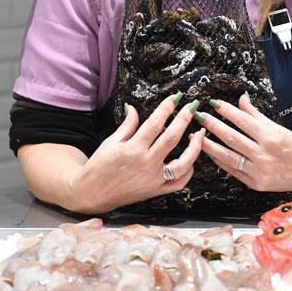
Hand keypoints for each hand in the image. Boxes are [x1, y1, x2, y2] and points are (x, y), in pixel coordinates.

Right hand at [70, 94, 204, 212]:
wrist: (92, 193)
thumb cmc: (100, 166)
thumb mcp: (110, 142)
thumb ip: (127, 125)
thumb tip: (132, 107)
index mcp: (133, 149)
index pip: (155, 124)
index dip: (167, 108)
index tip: (177, 97)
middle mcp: (146, 164)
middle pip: (172, 139)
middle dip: (185, 119)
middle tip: (193, 106)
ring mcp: (154, 179)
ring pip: (182, 163)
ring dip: (195, 148)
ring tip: (200, 134)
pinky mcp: (156, 191)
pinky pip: (179, 183)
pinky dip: (188, 171)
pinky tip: (191, 160)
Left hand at [196, 93, 291, 192]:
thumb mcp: (281, 129)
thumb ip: (257, 116)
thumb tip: (241, 100)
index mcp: (271, 137)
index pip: (242, 121)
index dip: (226, 111)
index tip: (213, 103)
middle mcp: (263, 154)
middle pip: (231, 137)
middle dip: (212, 125)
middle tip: (199, 116)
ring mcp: (258, 171)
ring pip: (227, 156)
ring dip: (210, 145)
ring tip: (198, 136)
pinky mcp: (256, 184)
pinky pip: (233, 171)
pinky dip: (220, 161)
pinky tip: (212, 153)